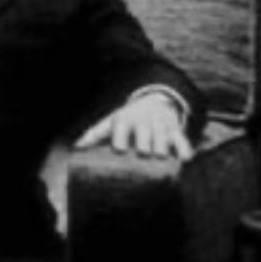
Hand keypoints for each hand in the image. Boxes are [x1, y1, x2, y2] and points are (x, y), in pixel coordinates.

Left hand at [74, 91, 192, 160]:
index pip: (123, 127)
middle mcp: (144, 123)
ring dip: (162, 150)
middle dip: (144, 145)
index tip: (120, 149)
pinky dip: (184, 150)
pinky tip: (183, 159)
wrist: (155, 102)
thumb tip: (76, 147)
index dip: (121, 138)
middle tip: (143, 153)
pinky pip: (182, 141)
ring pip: (163, 141)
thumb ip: (94, 134)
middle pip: (145, 136)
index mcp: (126, 120)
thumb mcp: (111, 122)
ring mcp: (161, 127)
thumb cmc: (128, 119)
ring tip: (159, 159)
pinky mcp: (176, 131)